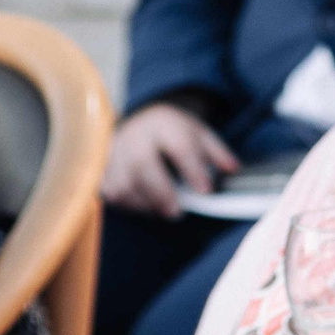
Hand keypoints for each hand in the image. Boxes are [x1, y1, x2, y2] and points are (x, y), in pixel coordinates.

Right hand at [104, 102, 239, 216]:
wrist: (140, 122)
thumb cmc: (174, 133)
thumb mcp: (200, 134)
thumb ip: (217, 152)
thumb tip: (233, 169)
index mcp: (164, 123)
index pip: (179, 145)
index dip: (192, 169)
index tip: (206, 190)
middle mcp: (135, 135)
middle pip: (142, 164)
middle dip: (160, 192)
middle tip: (176, 212)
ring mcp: (114, 151)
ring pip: (122, 182)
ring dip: (144, 203)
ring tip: (164, 210)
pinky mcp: (101, 167)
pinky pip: (109, 191)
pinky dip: (128, 204)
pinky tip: (145, 206)